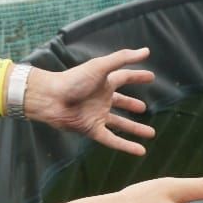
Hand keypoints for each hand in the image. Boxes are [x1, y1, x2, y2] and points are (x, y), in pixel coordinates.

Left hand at [25, 47, 155, 154]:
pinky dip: (127, 146)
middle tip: (144, 108)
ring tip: (151, 133)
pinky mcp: (92, 130)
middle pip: (121, 102)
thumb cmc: (74, 80)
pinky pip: (113, 140)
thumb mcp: (100, 66)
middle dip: (132, 105)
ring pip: (120, 124)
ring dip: (134, 129)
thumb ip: (123, 58)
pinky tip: (140, 151)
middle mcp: (101, 99)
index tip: (151, 77)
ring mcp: (97, 115)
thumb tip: (146, 51)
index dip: (137, 77)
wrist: (51, 98)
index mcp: (104, 82)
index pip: (125, 77)